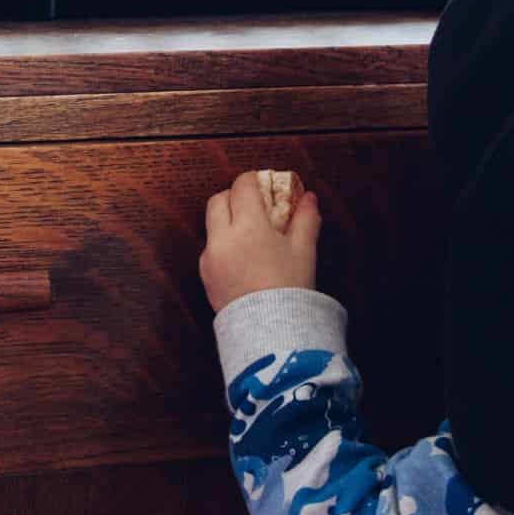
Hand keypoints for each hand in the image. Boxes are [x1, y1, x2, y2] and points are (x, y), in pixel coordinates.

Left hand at [199, 171, 320, 313]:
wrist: (270, 333)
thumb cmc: (290, 289)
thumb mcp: (304, 251)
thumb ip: (305, 220)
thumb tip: (308, 198)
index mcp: (248, 226)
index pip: (242, 186)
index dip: (253, 180)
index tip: (263, 184)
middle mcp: (222, 238)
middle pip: (218, 200)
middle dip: (234, 197)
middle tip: (254, 205)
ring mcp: (210, 258)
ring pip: (211, 226)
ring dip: (227, 221)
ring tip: (250, 235)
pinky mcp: (205, 276)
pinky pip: (210, 250)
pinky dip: (223, 245)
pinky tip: (243, 259)